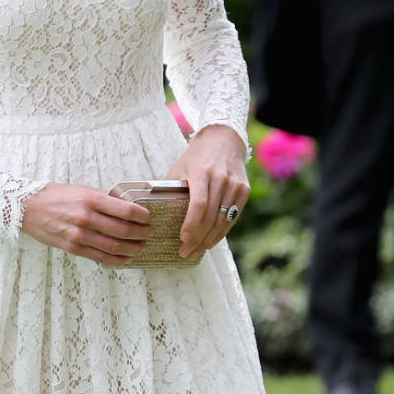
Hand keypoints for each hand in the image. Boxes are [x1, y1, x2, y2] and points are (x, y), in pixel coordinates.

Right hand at [21, 184, 151, 266]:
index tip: (148, 218)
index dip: (142, 216)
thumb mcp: (82, 190)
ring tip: (141, 246)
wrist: (28, 208)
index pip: (125, 210)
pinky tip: (125, 258)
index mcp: (91, 200)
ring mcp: (79, 235)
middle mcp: (86, 218)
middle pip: (123, 231)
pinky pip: (100, 257)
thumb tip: (126, 205)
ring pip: (114, 247)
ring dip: (133, 249)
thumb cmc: (55, 197)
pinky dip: (117, 259)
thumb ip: (104, 198)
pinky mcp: (73, 248)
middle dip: (141, 234)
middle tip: (149, 233)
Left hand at [165, 124, 249, 259]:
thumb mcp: (180, 168)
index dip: (191, 225)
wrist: (224, 140)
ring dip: (209, 240)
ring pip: (223, 220)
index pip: (199, 205)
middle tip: (185, 253)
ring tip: (196, 252)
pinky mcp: (244, 190)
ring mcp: (235, 185)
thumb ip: (169, 189)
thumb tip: (150, 213)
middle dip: (198, 239)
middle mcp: (221, 179)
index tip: (182, 239)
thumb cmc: (196, 157)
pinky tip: (210, 241)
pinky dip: (221, 232)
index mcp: (202, 173)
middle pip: (210, 217)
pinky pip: (232, 217)